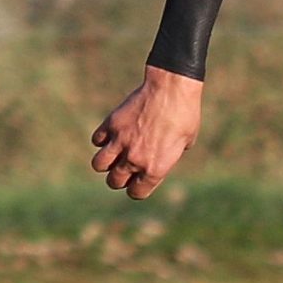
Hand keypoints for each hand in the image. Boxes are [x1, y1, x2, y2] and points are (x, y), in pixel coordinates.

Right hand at [91, 65, 203, 198]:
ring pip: (99, 165)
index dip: (137, 188)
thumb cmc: (185, 115)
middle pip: (114, 182)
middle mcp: (135, 159)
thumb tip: (157, 159)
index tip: (139, 180)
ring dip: (106, 163)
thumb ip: (167, 156)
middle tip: (126, 168)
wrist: (171, 90)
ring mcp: (120, 141)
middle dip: (119, 178)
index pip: (136, 192)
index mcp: (155, 168)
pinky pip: (97, 140)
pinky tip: (112, 134)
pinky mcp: (111, 124)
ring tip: (115, 154)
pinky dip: (102, 140)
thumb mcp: (185, 142)